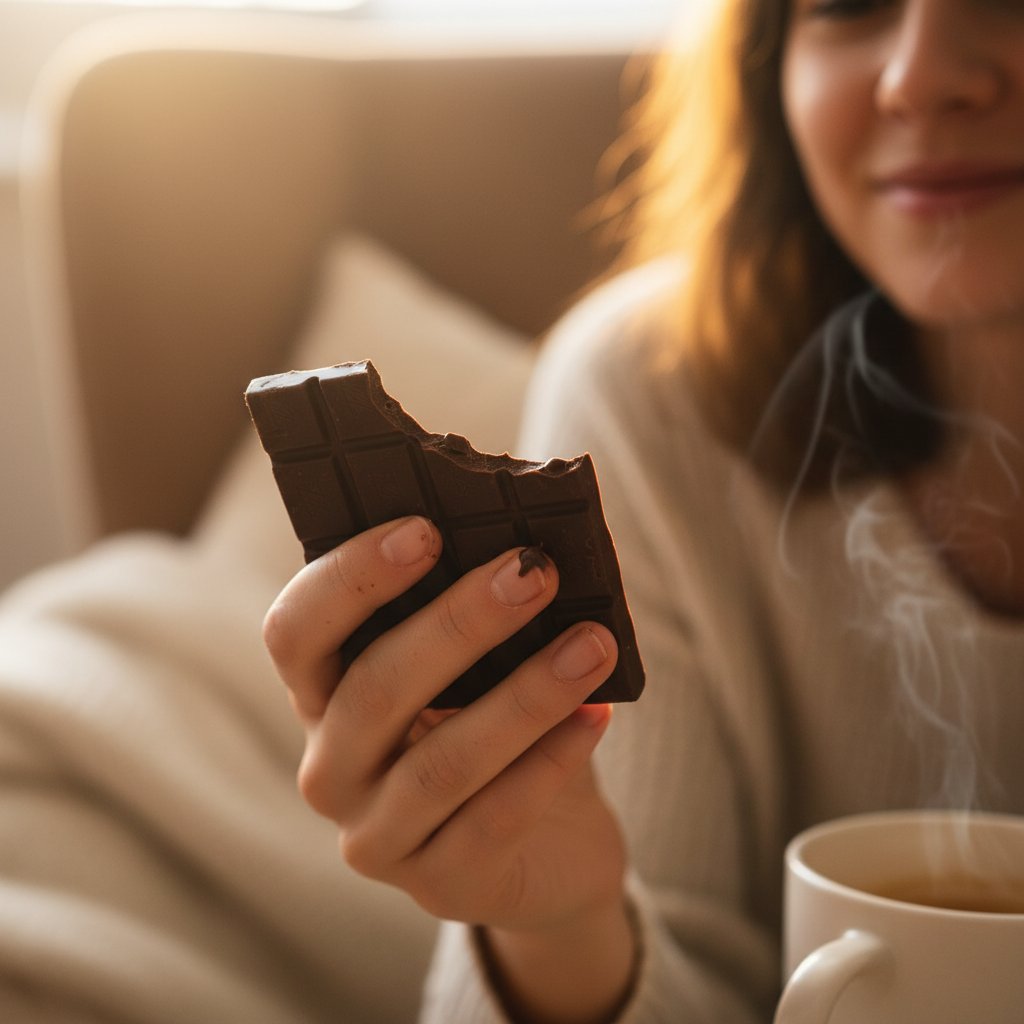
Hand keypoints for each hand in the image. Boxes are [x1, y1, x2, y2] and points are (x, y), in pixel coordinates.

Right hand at [262, 516, 626, 936]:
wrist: (548, 846)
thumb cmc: (500, 724)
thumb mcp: (476, 669)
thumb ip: (476, 614)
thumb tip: (524, 544)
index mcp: (321, 696)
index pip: (296, 632)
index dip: (352, 577)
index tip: (426, 528)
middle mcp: (331, 769)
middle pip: (374, 689)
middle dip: (460, 623)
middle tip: (534, 572)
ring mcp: (376, 837)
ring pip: (442, 762)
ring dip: (526, 694)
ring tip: (593, 642)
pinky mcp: (440, 886)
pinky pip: (496, 818)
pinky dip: (552, 760)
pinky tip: (597, 714)